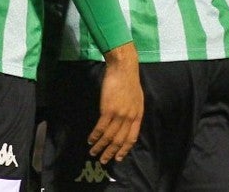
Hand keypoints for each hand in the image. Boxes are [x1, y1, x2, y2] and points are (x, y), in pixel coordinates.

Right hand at [89, 42, 142, 163]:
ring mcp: (119, 114)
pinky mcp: (108, 110)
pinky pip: (101, 128)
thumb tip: (126, 124)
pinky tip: (91, 139)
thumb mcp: (137, 99)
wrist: (123, 68)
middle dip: (110, 152)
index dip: (124, 150)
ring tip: (93, 152)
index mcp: (138, 115)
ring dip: (100, 146)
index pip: (132, 138)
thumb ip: (133, 113)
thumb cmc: (129, 81)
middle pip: (119, 140)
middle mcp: (129, 117)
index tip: (118, 158)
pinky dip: (95, 136)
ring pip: (109, 136)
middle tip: (103, 160)